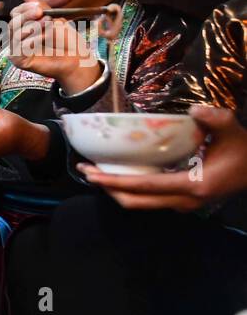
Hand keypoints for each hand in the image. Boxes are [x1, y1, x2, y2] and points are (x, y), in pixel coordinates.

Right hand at [8, 0, 101, 92]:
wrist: (76, 58)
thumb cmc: (67, 41)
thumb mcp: (54, 19)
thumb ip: (40, 8)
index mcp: (25, 26)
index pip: (15, 14)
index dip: (24, 8)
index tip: (38, 6)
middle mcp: (19, 38)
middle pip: (12, 23)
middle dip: (27, 16)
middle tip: (41, 13)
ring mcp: (18, 50)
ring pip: (14, 34)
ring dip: (32, 27)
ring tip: (48, 25)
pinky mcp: (19, 61)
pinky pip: (18, 48)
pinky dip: (32, 41)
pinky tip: (43, 38)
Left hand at [79, 105, 246, 210]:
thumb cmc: (246, 152)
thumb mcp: (233, 131)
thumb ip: (216, 119)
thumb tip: (193, 110)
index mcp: (192, 185)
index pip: (144, 187)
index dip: (115, 181)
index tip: (91, 173)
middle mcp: (183, 201)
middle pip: (134, 201)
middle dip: (107, 188)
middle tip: (85, 170)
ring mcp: (182, 204)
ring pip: (140, 203)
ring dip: (116, 189)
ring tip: (95, 172)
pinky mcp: (181, 201)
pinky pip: (148, 199)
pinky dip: (130, 188)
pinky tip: (119, 173)